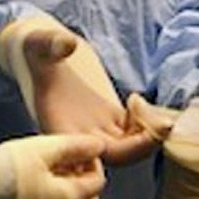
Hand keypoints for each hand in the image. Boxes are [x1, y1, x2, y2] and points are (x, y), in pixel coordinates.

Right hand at [0, 17, 161, 181]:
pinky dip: (145, 124)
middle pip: (118, 156)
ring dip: (150, 134)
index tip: (134, 111)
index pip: (94, 152)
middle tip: (164, 120)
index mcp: (61, 125)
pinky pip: (132, 134)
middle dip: (146, 143)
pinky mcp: (108, 119)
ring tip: (146, 103)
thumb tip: (68, 43)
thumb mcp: (38, 42)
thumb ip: (50, 43)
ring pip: (129, 148)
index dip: (122, 146)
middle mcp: (79, 134)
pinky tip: (136, 99)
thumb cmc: (34, 50)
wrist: (40, 53)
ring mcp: (95, 128)